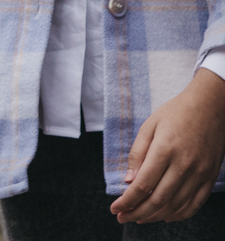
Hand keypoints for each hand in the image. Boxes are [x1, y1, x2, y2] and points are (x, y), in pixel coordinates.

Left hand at [112, 68, 224, 223]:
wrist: (211, 106)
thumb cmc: (175, 113)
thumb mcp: (149, 125)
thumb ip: (138, 153)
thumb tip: (128, 181)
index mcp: (165, 149)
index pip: (143, 185)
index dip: (127, 200)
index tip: (115, 208)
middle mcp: (184, 164)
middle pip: (158, 199)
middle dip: (137, 212)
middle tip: (122, 218)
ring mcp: (200, 172)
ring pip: (176, 205)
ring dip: (156, 216)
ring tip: (140, 218)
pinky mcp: (210, 176)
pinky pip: (196, 203)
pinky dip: (180, 214)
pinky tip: (165, 216)